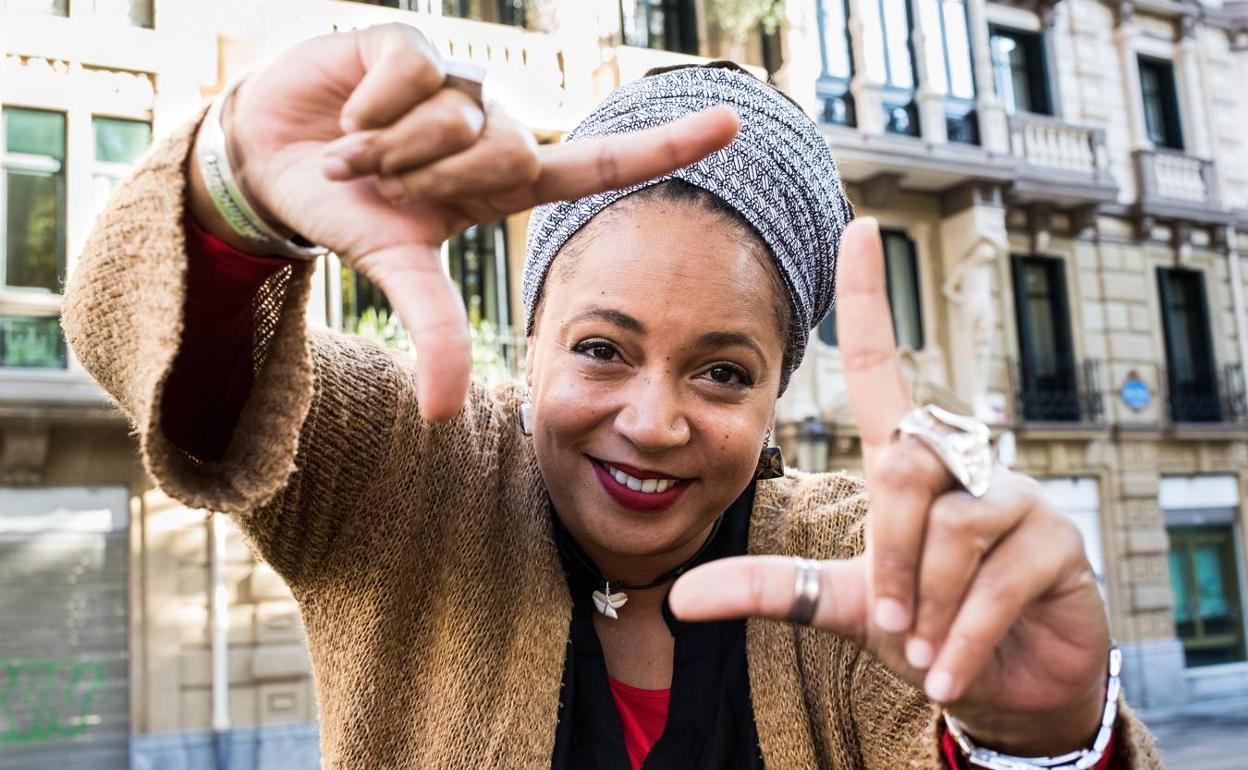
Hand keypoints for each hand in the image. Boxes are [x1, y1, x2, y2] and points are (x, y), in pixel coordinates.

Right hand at [189, 23, 738, 421]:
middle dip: (429, 182)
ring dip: (390, 151)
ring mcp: (456, 82)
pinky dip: (367, 110)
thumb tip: (442, 417)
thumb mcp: (398, 271)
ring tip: (358, 153)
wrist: (274, 160)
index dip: (668, 147)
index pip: (602, 163)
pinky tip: (346, 114)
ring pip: (458, 118)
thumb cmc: (349, 213)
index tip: (735, 126)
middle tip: (385, 184)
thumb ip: (435, 333)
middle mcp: (493, 125)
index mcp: (508, 180)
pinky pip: (413, 76)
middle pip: (503, 153)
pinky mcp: (410, 43)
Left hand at [669, 218, 1109, 755]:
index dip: (869, 301)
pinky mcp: (1058, 543)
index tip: (859, 226)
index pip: (885, 369)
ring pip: (950, 529)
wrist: (1008, 685)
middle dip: (887, 556)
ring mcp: (1017, 497)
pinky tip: (951, 673)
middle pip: (904, 469)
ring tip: (925, 645)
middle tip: (887, 619)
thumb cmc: (922, 626)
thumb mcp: (839, 602)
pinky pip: (994, 581)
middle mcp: (964, 464)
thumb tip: (677, 598)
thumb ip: (766, 589)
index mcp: (908, 465)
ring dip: (925, 603)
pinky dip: (963, 639)